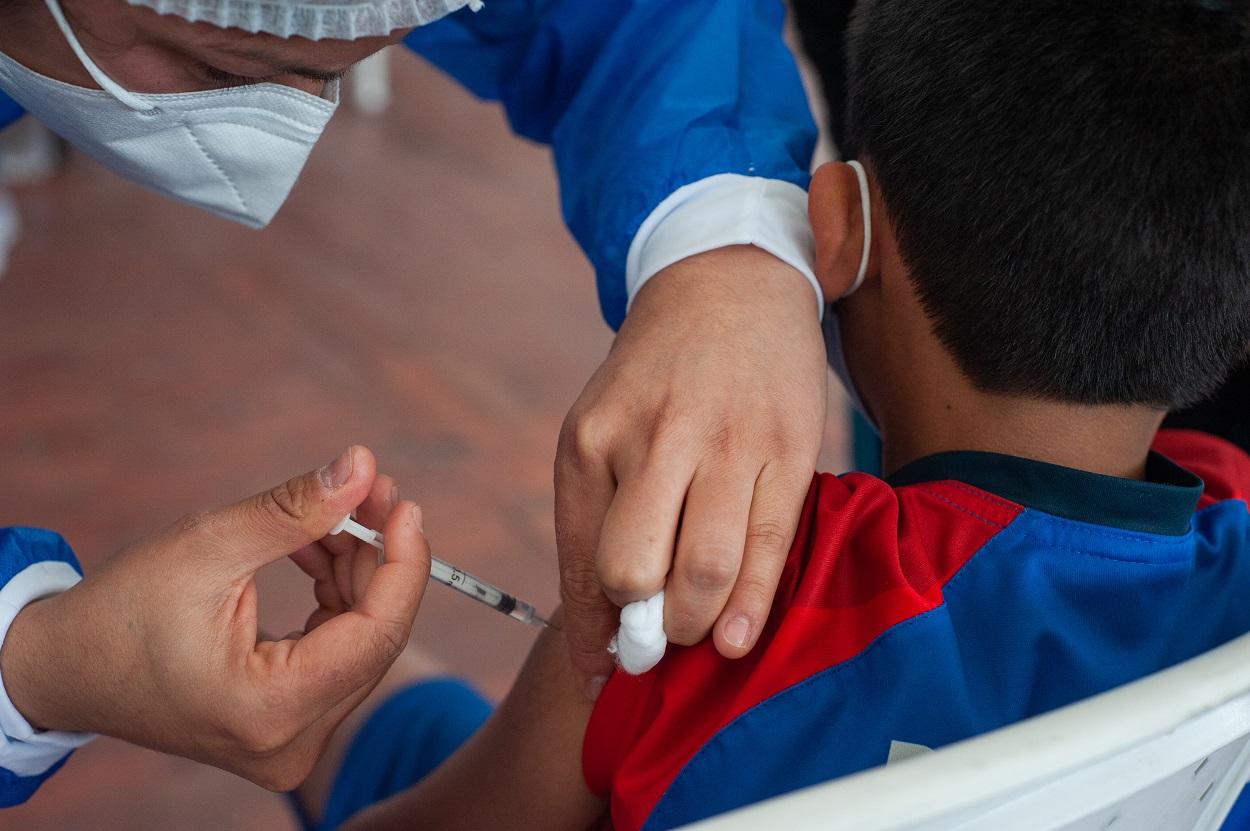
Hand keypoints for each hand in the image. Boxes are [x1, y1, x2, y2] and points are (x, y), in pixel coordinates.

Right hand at [0, 446, 430, 789]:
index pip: (376, 634)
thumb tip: (363, 464)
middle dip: (379, 557)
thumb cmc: (122, 611)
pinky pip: (336, 652)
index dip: (403, 563)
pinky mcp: (286, 725)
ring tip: (336, 510)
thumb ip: (294, 510)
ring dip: (357, 571)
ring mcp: (291, 742)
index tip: (402, 502)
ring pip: (359, 642)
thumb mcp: (209, 546)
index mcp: (270, 709)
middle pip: (373, 639)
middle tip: (372, 489)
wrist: (65, 670)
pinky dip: (334, 595)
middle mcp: (291, 743)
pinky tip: (316, 548)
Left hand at [556, 246, 826, 697]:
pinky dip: (750, 607)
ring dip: (696, 625)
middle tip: (656, 639)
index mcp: (593, 436)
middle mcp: (656, 438)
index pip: (580, 560)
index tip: (601, 670)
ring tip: (698, 631)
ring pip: (704, 570)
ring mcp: (729, 441)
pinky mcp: (790, 446)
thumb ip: (596, 519)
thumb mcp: (600, 427)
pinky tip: (736, 639)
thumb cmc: (656, 379)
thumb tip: (598, 637)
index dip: (590, 631)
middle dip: (643, 628)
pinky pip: (770, 546)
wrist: (728, 286)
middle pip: (634, 572)